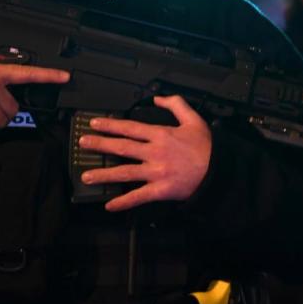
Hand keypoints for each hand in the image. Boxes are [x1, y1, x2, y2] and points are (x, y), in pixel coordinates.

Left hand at [78, 95, 211, 211]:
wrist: (219, 171)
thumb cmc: (207, 147)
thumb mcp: (193, 119)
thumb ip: (176, 105)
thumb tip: (158, 98)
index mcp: (160, 134)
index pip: (130, 127)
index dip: (110, 125)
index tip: (95, 123)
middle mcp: (154, 152)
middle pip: (122, 147)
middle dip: (100, 144)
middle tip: (83, 143)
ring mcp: (156, 173)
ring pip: (124, 172)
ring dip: (103, 174)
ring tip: (86, 176)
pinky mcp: (160, 190)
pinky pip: (138, 197)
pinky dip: (123, 202)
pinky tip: (109, 205)